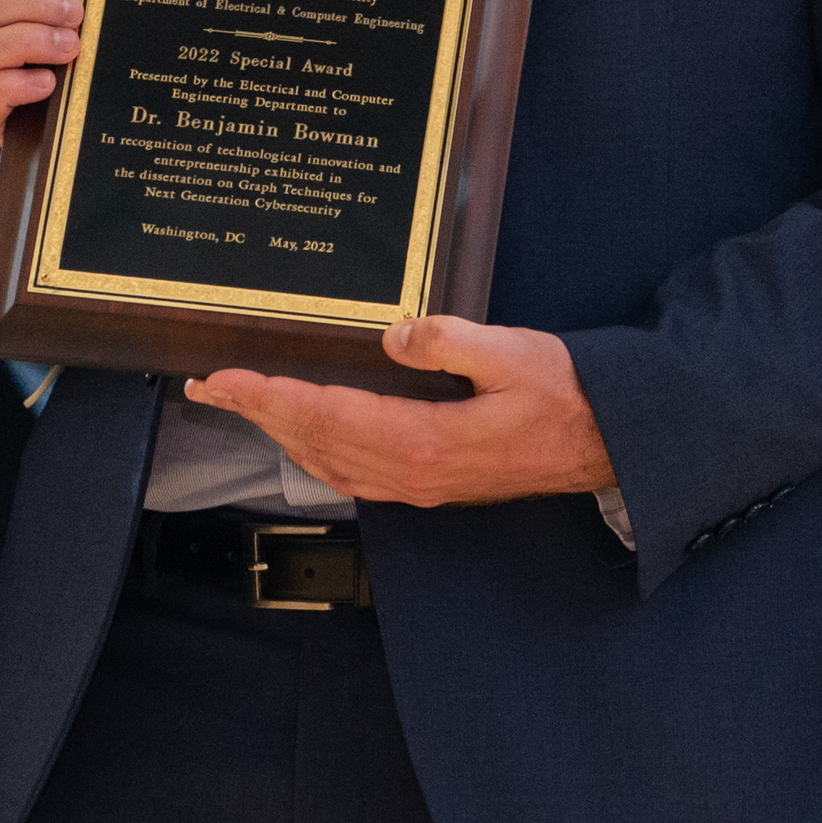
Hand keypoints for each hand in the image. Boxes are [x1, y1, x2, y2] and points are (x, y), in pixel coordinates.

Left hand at [184, 316, 616, 507]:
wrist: (611, 443)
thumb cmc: (568, 394)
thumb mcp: (513, 352)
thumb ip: (449, 342)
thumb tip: (393, 336)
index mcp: (426, 440)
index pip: (325, 415)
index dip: (268, 396)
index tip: (225, 378)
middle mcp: (414, 473)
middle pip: (315, 443)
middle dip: (258, 414)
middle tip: (210, 388)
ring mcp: (423, 486)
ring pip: (331, 464)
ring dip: (282, 434)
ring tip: (246, 406)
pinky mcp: (434, 484)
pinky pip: (357, 476)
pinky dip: (318, 455)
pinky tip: (307, 439)